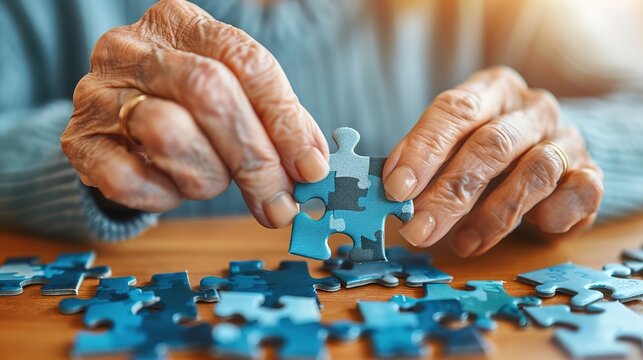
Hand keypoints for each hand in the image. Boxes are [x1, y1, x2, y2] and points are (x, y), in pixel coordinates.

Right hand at [61, 0, 328, 227]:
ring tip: (212, 182)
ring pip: (170, 134)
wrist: (119, 121)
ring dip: (207, 176)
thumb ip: (279, 124)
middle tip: (280, 204)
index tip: (311, 168)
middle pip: (209, 93)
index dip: (284, 119)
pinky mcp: (78, 141)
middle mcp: (134, 48)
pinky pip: (128, 178)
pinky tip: (171, 189)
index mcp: (183, 24)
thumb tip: (316, 169)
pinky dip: (162, 196)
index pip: (246, 61)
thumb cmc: (191, 110)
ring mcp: (99, 92)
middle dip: (255, 159)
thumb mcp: (239, 99)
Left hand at [383, 66, 603, 255]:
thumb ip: (426, 166)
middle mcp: (532, 108)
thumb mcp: (454, 151)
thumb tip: (389, 195)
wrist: (553, 165)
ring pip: (533, 172)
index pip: (455, 110)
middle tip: (418, 229)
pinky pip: (573, 195)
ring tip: (462, 243)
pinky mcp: (590, 174)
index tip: (396, 187)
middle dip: (450, 192)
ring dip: (492, 215)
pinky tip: (529, 232)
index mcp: (492, 90)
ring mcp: (566, 139)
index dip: (423, 149)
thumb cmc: (489, 158)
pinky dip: (547, 217)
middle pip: (490, 144)